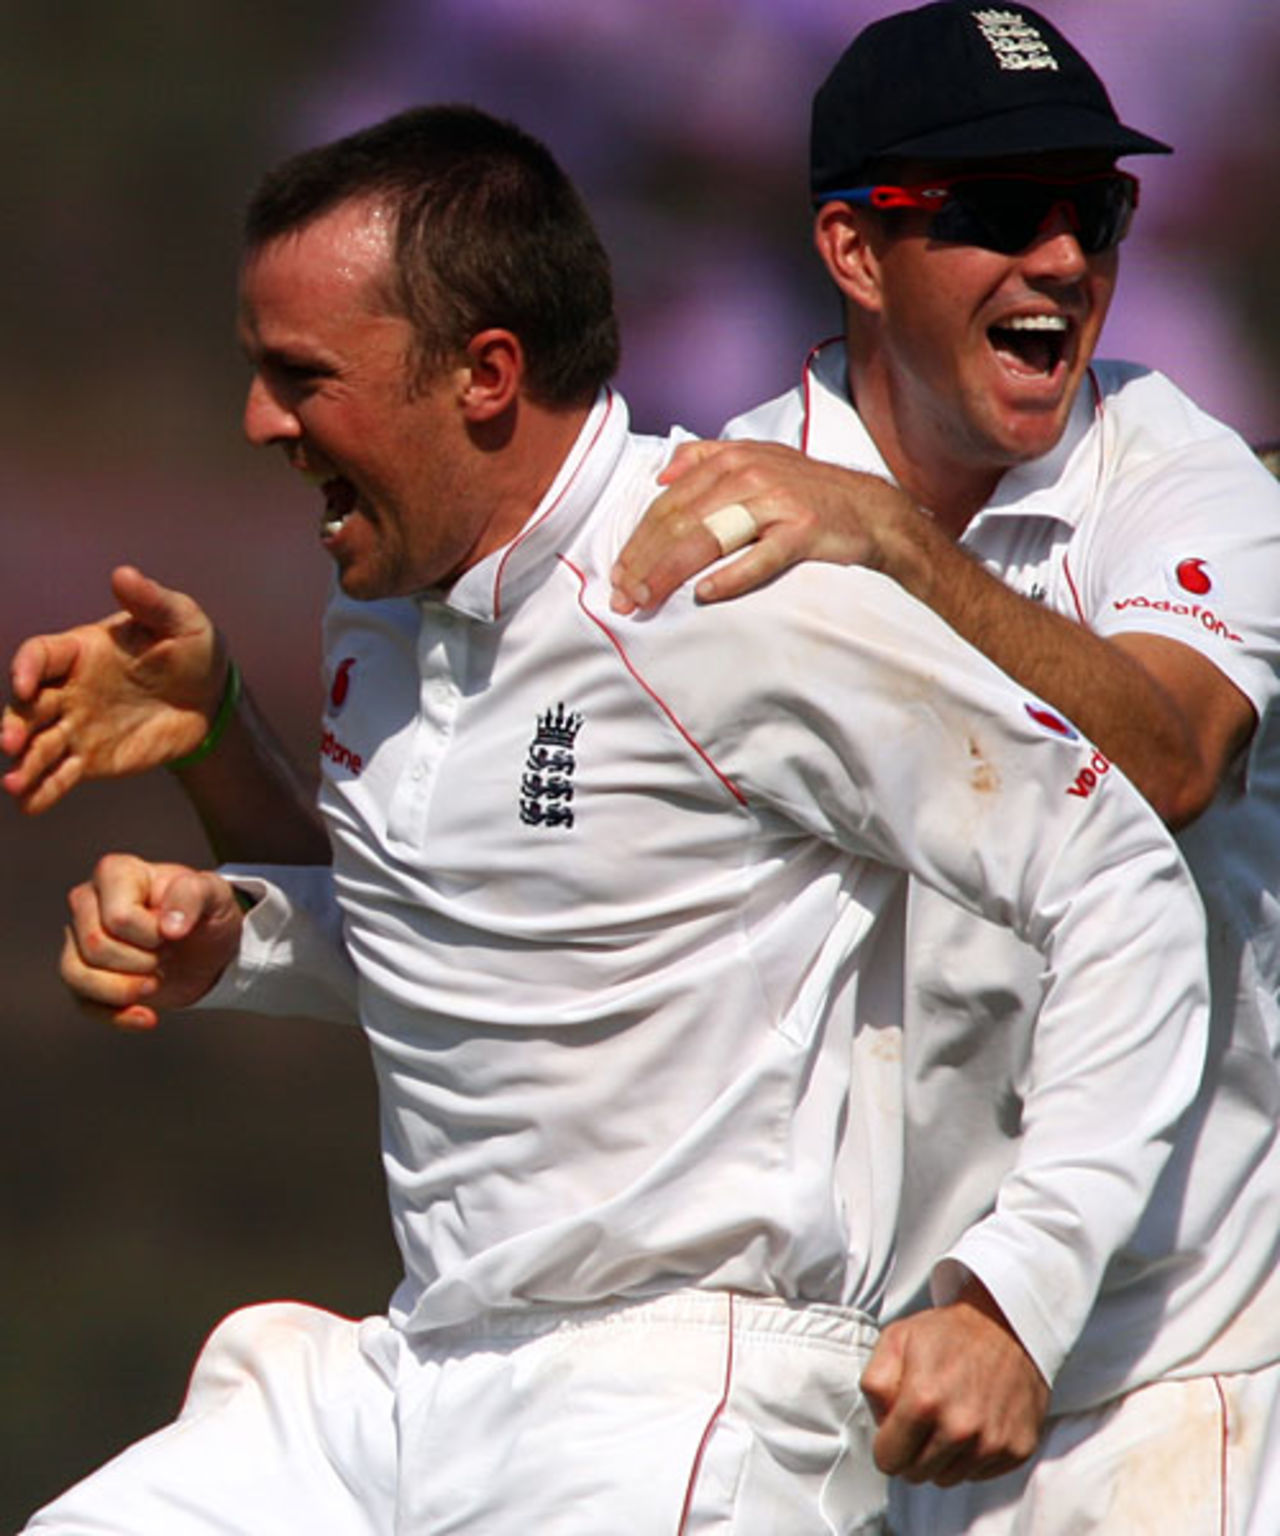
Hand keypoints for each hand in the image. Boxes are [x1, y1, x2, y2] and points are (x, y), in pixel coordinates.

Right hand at [3, 565, 224, 813]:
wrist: (212, 700)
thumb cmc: (193, 650)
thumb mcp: (182, 620)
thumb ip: (152, 602)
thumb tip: (122, 573)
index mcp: (81, 650)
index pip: (41, 655)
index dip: (26, 668)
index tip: (24, 685)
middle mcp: (68, 688)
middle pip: (28, 706)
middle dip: (14, 724)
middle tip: (10, 744)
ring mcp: (76, 725)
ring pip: (38, 744)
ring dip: (22, 764)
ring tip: (14, 785)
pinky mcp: (90, 758)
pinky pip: (61, 774)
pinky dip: (44, 790)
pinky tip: (31, 804)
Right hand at [60, 854, 244, 1029]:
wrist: (209, 947)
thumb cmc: (207, 911)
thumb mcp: (215, 895)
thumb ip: (194, 897)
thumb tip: (169, 927)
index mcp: (116, 872)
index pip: (118, 918)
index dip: (151, 936)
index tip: (176, 932)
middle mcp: (88, 901)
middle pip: (96, 946)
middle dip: (143, 962)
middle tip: (169, 953)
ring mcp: (79, 938)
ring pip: (77, 975)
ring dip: (126, 990)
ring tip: (158, 981)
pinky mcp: (84, 973)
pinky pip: (82, 1002)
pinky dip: (117, 1016)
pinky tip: (148, 1017)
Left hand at [609, 439, 916, 613]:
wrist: (871, 509)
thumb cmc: (807, 491)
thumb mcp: (757, 458)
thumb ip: (706, 457)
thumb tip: (661, 474)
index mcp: (729, 459)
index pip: (668, 503)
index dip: (638, 541)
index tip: (617, 574)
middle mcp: (748, 475)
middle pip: (680, 522)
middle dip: (644, 562)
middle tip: (622, 598)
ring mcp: (776, 502)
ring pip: (709, 538)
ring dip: (671, 572)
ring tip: (646, 599)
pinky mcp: (803, 530)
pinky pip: (761, 557)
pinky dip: (731, 576)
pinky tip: (704, 595)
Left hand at [860, 1278, 1048, 1486]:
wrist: (1006, 1325)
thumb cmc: (949, 1333)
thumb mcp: (895, 1340)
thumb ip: (874, 1385)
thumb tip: (881, 1425)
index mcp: (923, 1401)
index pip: (889, 1460)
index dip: (887, 1446)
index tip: (895, 1430)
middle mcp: (960, 1428)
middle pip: (917, 1474)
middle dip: (912, 1451)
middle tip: (923, 1419)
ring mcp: (992, 1442)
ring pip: (948, 1478)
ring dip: (943, 1455)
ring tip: (950, 1416)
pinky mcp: (1017, 1449)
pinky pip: (979, 1474)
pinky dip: (972, 1455)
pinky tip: (974, 1421)